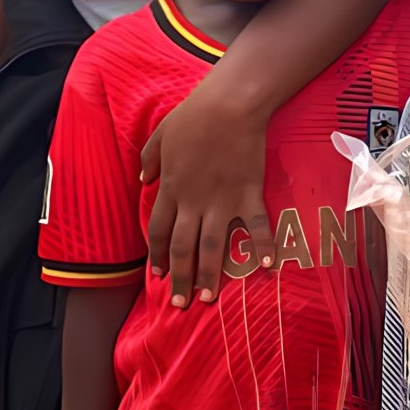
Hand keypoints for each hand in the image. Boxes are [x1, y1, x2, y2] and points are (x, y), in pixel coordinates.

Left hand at [139, 75, 268, 307]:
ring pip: (212, 247)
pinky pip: (256, 226)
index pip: (158, 232)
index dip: (157, 257)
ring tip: (209, 299)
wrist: (228, 106)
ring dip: (210, 276)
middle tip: (181, 304)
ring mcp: (222, 201)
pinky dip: (263, 248)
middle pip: (182, 248)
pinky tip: (267, 270)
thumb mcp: (160, 136)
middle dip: (180, 278)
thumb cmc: (193, 116)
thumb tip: (142, 179)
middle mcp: (193, 202)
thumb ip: (149, 159)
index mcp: (170, 189)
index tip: (159, 276)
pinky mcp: (248, 194)